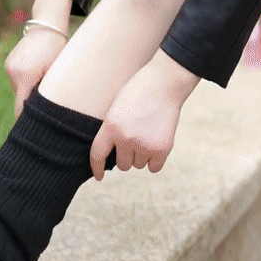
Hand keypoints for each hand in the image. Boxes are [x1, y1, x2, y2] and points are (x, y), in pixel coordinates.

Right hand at [5, 29, 66, 117]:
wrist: (48, 26)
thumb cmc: (59, 49)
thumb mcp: (58, 71)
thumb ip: (49, 91)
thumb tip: (47, 112)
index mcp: (26, 75)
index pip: (21, 108)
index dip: (28, 119)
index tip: (36, 130)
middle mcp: (13, 71)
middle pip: (20, 100)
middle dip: (32, 105)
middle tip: (47, 108)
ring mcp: (9, 66)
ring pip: (18, 90)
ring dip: (30, 92)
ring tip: (45, 83)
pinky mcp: (9, 63)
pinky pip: (18, 81)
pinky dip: (27, 83)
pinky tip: (39, 74)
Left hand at [90, 63, 182, 180]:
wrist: (164, 83)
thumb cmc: (139, 92)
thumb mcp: (116, 108)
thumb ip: (112, 131)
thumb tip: (115, 155)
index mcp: (110, 127)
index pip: (97, 155)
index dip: (97, 168)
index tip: (99, 176)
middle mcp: (126, 139)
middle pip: (123, 165)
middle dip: (128, 155)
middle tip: (136, 138)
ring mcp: (144, 145)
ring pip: (139, 165)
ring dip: (142, 155)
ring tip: (148, 133)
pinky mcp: (162, 149)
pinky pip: (154, 167)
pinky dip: (155, 159)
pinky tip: (157, 143)